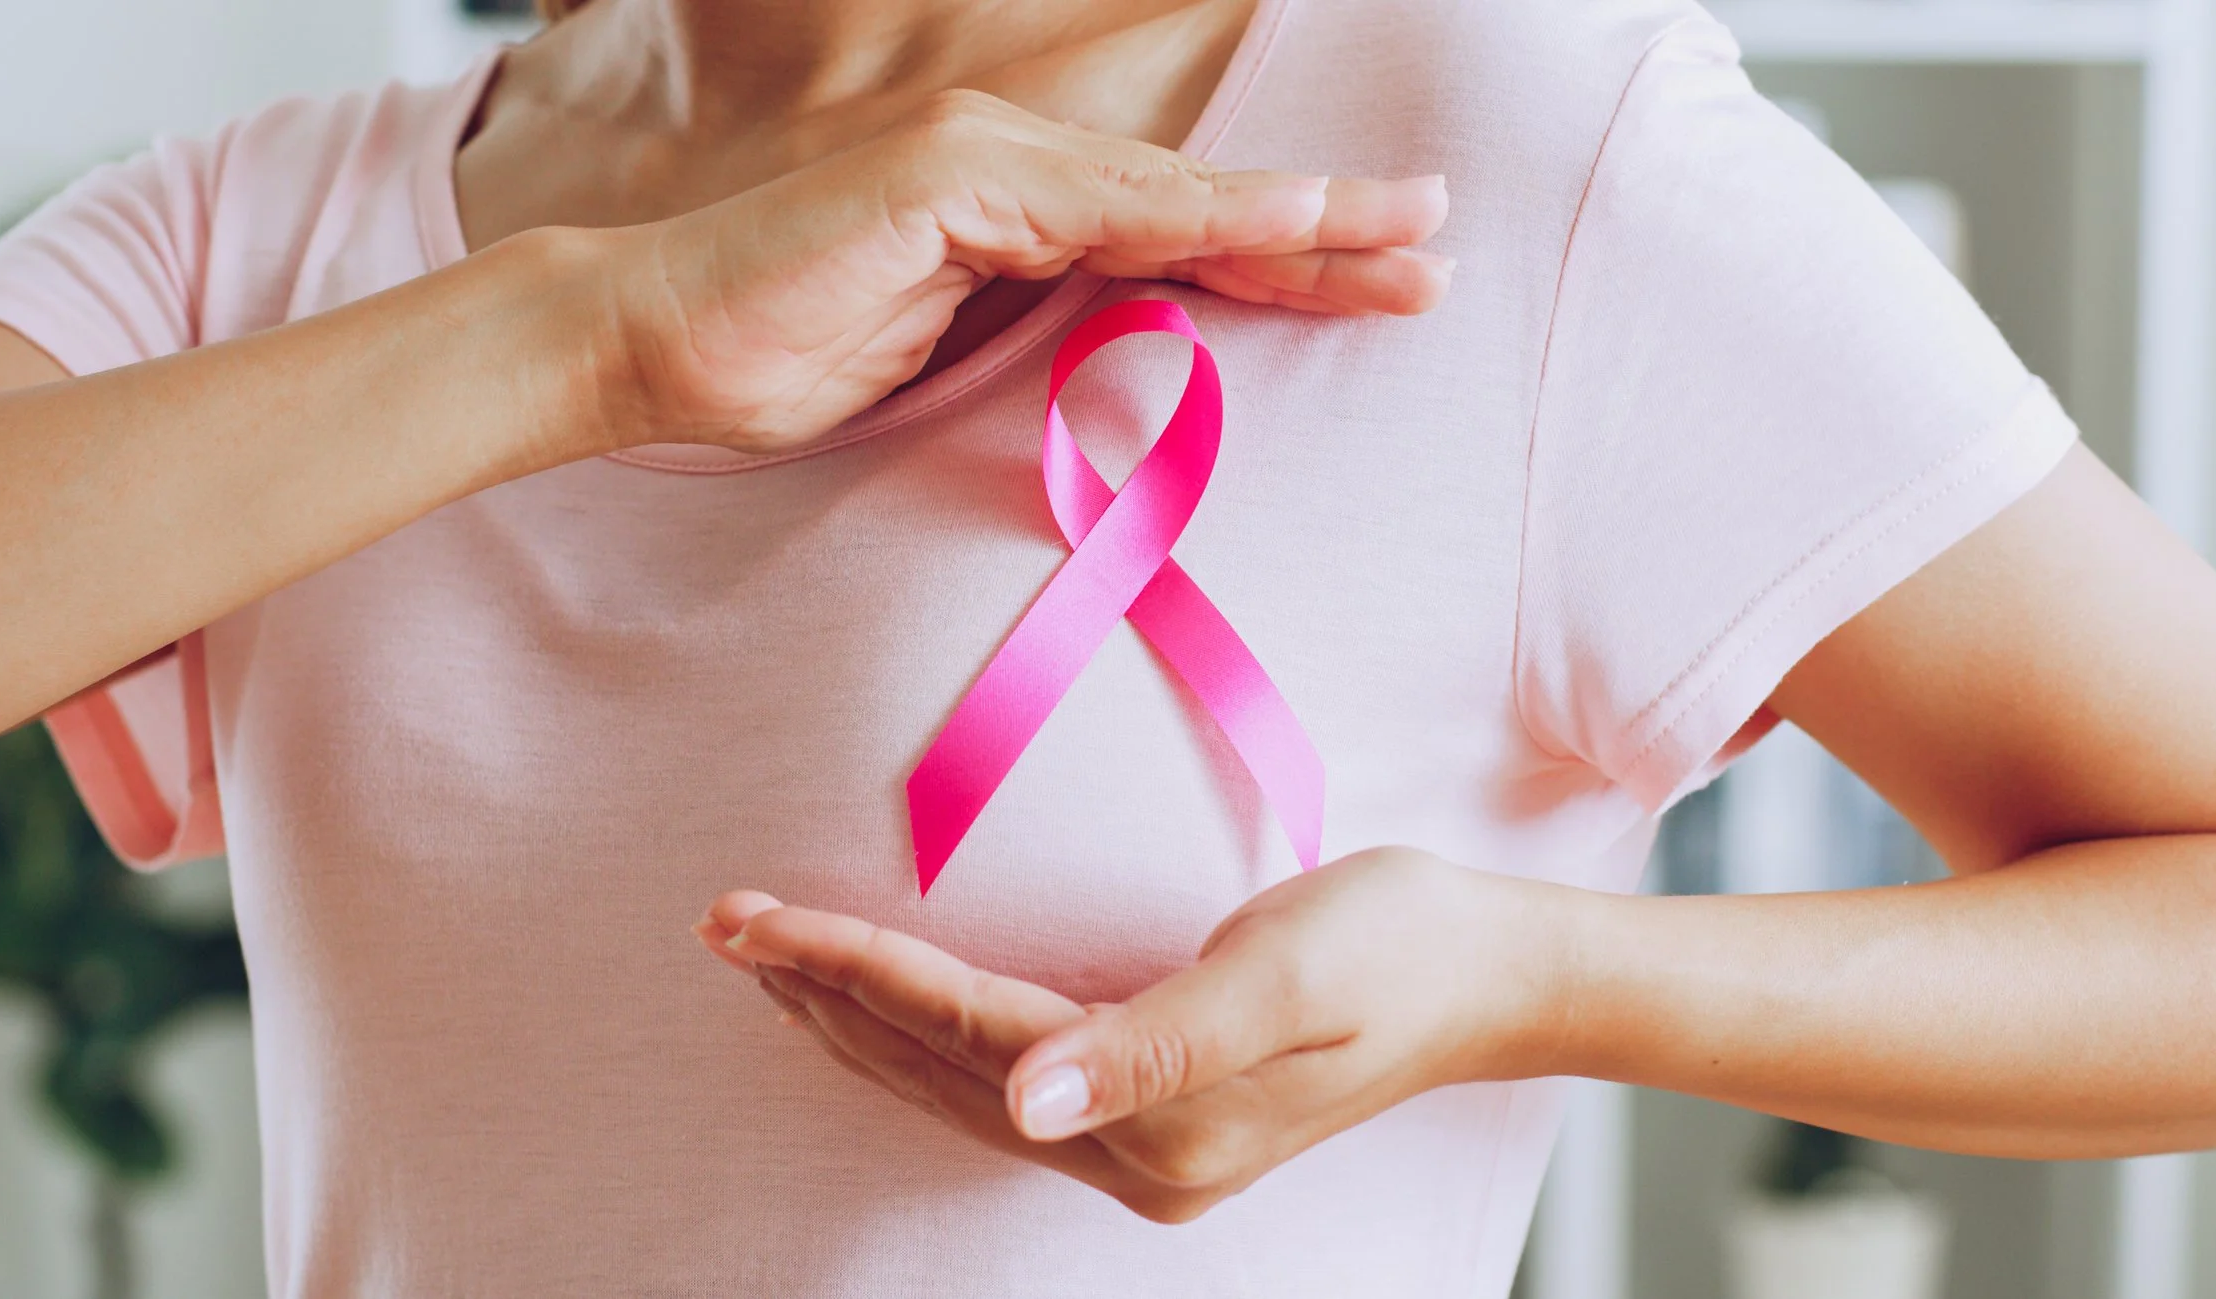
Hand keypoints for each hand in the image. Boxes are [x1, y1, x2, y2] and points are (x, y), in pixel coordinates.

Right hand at [566, 89, 1449, 454]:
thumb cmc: (785, 366)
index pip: (1177, 242)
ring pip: (1170, 195)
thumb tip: (1127, 373)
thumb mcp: (944, 369)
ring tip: (1403, 229)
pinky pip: (1098, 210)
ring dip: (1294, 214)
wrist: (651, 352)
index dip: (1284, 263)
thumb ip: (1035, 348)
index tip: (1381, 286)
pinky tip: (1291, 218)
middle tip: (1437, 246)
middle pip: (1199, 206)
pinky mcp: (947, 180)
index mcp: (1018, 215)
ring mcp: (982, 164)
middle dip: (1324, 232)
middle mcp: (1014, 170)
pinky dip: (1198, 216)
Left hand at [697, 848, 1577, 1221]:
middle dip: (825, 997)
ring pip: (959, 1085)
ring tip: (770, 961)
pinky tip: (883, 1008)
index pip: (966, 1037)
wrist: (1492, 973)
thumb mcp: (1285, 976)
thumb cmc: (1399, 945)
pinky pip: (1003, 1082)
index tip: (753, 920)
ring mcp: (1146, 1150)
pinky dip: (925, 1038)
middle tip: (724, 927)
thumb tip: (1024, 1104)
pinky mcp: (1157, 1120)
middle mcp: (1139, 1158)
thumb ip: (1155, 1042)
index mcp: (1163, 1126)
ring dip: (858, 1022)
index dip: (855, 973)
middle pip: (941, 1070)